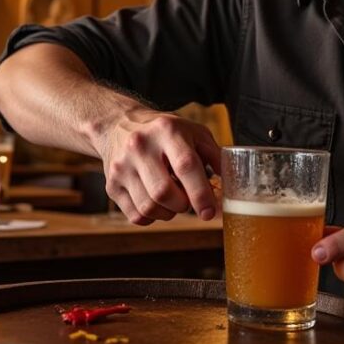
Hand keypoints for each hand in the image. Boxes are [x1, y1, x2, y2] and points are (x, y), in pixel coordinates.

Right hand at [98, 108, 220, 225]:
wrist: (118, 125)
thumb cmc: (163, 132)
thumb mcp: (193, 132)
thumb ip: (215, 156)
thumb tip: (232, 184)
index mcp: (166, 130)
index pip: (185, 165)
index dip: (200, 192)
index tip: (210, 211)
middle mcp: (140, 146)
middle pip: (164, 192)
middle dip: (183, 205)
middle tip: (188, 201)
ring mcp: (121, 166)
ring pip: (149, 207)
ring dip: (168, 213)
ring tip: (172, 200)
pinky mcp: (111, 184)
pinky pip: (136, 215)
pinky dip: (152, 217)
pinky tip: (156, 203)